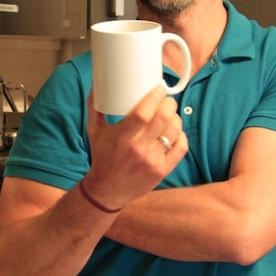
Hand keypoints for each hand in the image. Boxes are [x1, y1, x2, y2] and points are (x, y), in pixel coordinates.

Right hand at [83, 85, 186, 210]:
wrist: (107, 189)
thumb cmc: (102, 157)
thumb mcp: (94, 132)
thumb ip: (95, 108)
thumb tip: (97, 86)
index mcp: (121, 137)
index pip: (143, 114)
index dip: (154, 98)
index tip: (158, 88)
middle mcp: (138, 149)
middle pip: (162, 119)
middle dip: (169, 104)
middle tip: (167, 99)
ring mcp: (152, 161)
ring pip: (174, 132)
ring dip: (175, 118)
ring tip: (171, 114)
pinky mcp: (162, 170)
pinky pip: (180, 148)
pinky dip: (181, 136)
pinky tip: (176, 131)